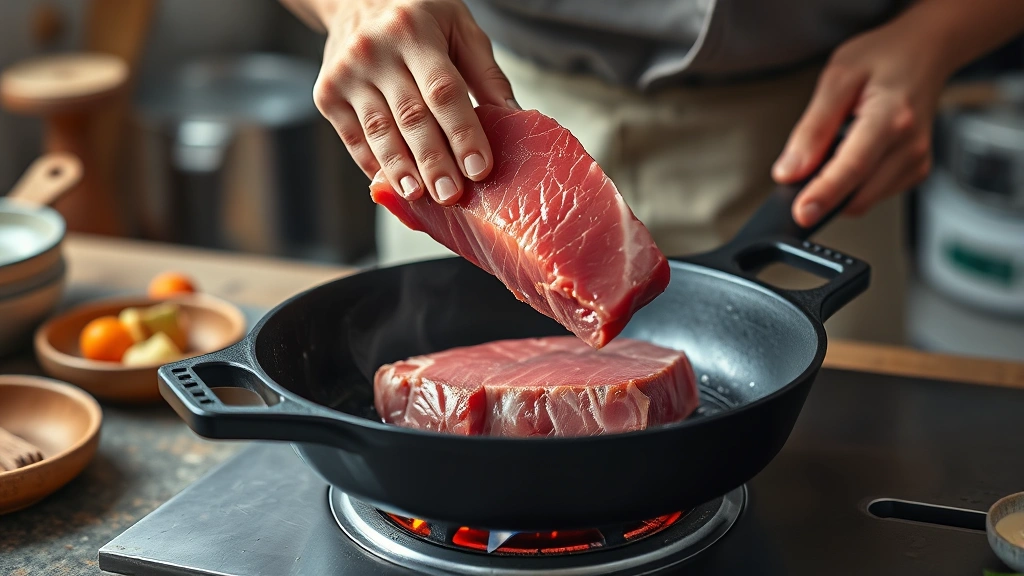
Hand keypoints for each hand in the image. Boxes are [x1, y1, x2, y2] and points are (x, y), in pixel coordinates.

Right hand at [312, 0, 516, 204]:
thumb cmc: (417, 17)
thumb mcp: (458, 26)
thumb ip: (485, 72)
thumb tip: (512, 118)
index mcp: (413, 30)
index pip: (442, 90)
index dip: (462, 132)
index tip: (478, 168)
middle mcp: (374, 50)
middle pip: (410, 117)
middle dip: (434, 161)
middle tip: (452, 195)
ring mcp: (345, 74)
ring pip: (379, 133)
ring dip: (401, 170)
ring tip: (421, 196)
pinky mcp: (326, 95)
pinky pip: (354, 139)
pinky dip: (376, 165)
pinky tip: (395, 185)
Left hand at [772, 18, 951, 226]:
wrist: (925, 52)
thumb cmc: (883, 58)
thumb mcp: (836, 79)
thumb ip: (811, 129)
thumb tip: (789, 172)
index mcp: (891, 117)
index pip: (853, 167)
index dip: (824, 195)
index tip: (801, 214)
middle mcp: (910, 145)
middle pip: (858, 196)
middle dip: (823, 192)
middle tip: (804, 167)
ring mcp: (916, 162)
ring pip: (863, 200)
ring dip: (838, 187)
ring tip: (838, 145)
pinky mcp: (915, 171)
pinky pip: (872, 193)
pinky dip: (853, 184)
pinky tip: (854, 153)